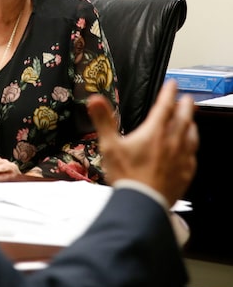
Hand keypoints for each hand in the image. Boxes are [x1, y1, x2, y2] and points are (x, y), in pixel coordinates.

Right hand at [86, 80, 197, 206]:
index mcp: (155, 132)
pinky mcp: (185, 173)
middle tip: (186, 98)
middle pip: (183, 119)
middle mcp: (172, 142)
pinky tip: (190, 150)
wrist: (143, 202)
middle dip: (185, 106)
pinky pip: (192, 156)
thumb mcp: (109, 145)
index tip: (172, 84)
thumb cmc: (126, 175)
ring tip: (190, 121)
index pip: (164, 107)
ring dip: (191, 125)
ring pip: (191, 136)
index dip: (168, 93)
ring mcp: (181, 158)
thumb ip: (103, 120)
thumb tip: (95, 99)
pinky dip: (192, 147)